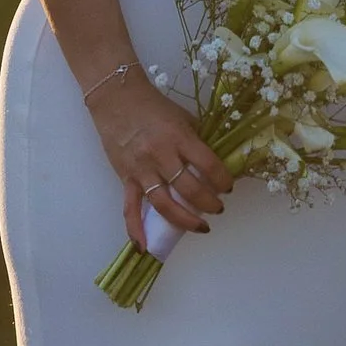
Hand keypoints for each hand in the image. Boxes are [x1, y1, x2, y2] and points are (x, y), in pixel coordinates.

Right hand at [83, 75, 232, 247]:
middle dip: (210, 203)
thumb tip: (214, 166)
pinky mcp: (126, 178)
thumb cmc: (154, 107)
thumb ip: (197, 142)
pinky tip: (144, 246)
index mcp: (180, 138)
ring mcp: (142, 170)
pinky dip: (136, 229)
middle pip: (190, 189)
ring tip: (201, 227)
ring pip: (165, 204)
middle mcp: (161, 156)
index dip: (223, 180)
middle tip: (218, 208)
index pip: (209, 165)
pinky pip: (130, 208)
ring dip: (185, 220)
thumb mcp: (184, 118)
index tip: (229, 187)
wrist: (117, 99)